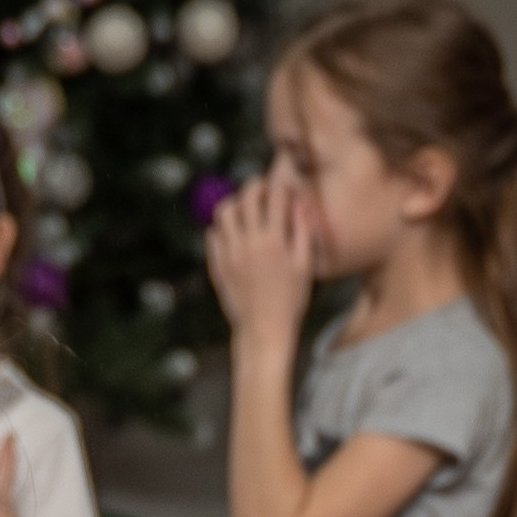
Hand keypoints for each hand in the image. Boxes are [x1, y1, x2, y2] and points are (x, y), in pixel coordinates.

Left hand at [205, 168, 313, 357]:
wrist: (263, 331)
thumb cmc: (290, 300)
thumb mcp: (304, 265)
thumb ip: (302, 230)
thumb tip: (299, 202)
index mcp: (274, 241)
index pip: (274, 195)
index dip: (279, 185)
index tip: (283, 189)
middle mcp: (249, 243)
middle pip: (246, 196)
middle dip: (256, 186)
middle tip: (261, 190)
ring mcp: (230, 254)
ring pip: (223, 212)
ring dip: (235, 204)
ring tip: (244, 211)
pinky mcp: (218, 265)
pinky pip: (213, 235)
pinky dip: (222, 228)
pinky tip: (234, 234)